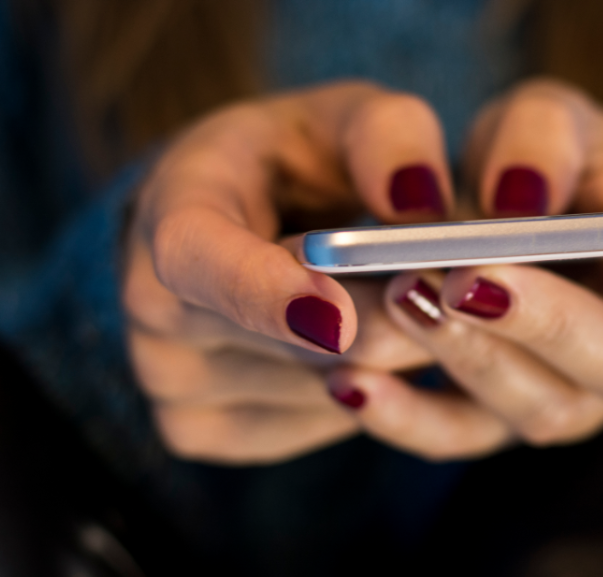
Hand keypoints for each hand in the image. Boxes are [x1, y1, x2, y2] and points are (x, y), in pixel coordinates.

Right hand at [123, 82, 456, 463]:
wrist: (231, 219)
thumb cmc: (293, 163)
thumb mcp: (345, 119)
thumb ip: (388, 137)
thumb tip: (419, 203)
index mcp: (171, 208)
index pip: (198, 261)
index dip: (268, 294)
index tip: (342, 317)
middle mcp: (150, 306)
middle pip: (294, 348)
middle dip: (391, 320)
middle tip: (451, 284)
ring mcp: (167, 380)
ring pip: (323, 393)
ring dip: (388, 358)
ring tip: (402, 303)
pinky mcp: (196, 430)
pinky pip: (315, 425)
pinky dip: (364, 391)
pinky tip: (362, 346)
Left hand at [326, 80, 602, 459]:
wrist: (495, 222)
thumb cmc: (541, 166)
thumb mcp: (544, 124)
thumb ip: (542, 138)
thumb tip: (520, 198)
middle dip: (548, 322)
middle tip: (472, 277)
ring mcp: (578, 397)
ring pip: (541, 408)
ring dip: (470, 358)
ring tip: (404, 296)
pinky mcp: (503, 423)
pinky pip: (459, 439)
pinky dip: (404, 417)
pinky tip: (351, 384)